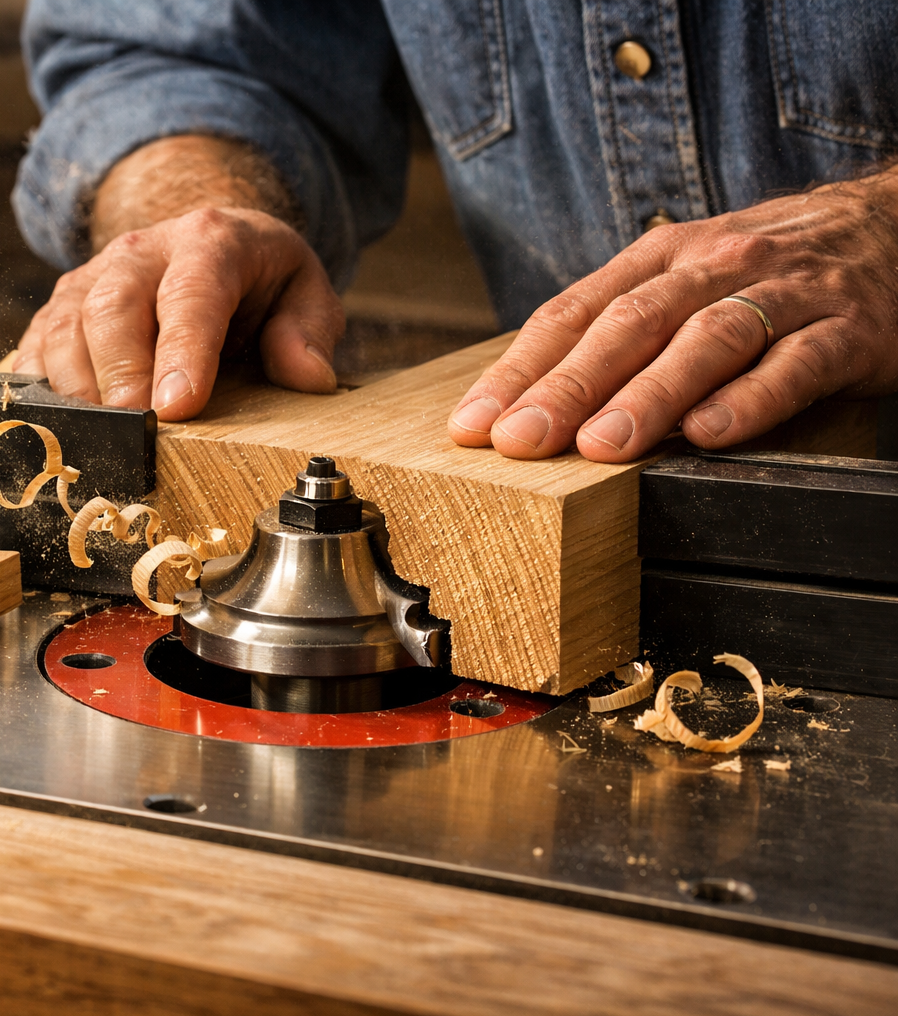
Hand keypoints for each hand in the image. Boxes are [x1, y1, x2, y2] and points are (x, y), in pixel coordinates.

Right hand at [13, 206, 341, 418]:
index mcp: (209, 242)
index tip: (178, 406)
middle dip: (120, 375)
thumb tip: (307, 376)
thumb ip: (309, 330)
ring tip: (99, 440)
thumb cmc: (257, 281)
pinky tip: (55, 427)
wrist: (204, 243)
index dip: (182, 351)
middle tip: (135, 432)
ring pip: (64, 327)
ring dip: (76, 389)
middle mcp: (140, 252)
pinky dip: (37, 390)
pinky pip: (34, 346)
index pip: (191, 293)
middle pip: (113, 307)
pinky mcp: (58, 307)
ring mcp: (91, 276)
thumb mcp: (303, 292)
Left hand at [447, 167, 897, 460]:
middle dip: (569, 386)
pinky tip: (712, 434)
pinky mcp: (851, 329)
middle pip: (631, 324)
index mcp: (662, 257)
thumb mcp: (689, 278)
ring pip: (708, 340)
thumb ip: (620, 328)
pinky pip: (797, 363)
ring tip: (603, 446)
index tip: (476, 424)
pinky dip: (753, 399)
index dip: (521, 369)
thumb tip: (530, 397)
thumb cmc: (772, 270)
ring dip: (650, 396)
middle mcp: (716, 265)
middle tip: (522, 441)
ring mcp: (786, 293)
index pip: (575, 313)